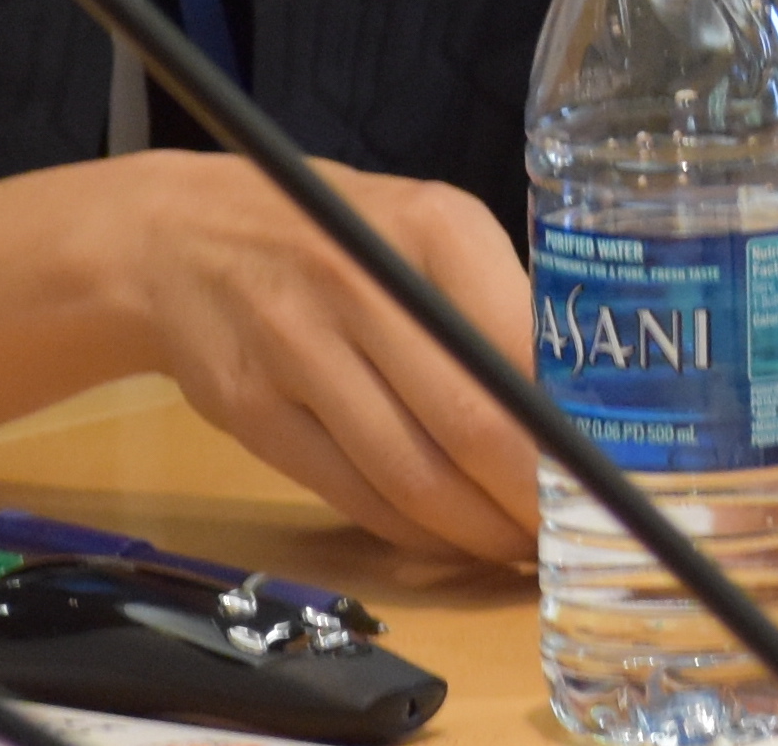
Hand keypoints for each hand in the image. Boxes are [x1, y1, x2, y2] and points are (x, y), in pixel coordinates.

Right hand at [99, 152, 538, 562]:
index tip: (597, 473)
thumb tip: (570, 409)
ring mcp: (298, 351)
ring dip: (471, 531)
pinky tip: (442, 538)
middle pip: (469, 423)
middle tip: (561, 532)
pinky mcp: (253, 413)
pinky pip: (349, 494)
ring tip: (512, 547)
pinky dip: (407, 531)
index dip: (560, 431)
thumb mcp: (427, 231)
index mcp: (432, 230)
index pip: (518, 349)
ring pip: (408, 475)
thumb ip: (493, 304)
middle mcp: (364, 283)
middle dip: (525, 498)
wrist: (181, 240)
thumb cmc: (339, 235)